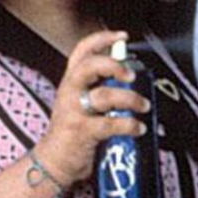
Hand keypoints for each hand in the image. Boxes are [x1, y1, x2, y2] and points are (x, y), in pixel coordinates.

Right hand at [34, 31, 150, 188]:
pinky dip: (130, 125)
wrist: (53, 161)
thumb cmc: (72, 130)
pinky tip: (139, 128)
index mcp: (71, 81)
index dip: (102, 39)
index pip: (82, 50)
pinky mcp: (82, 131)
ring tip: (144, 106)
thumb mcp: (79, 102)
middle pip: (89, 66)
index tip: (122, 36)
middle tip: (130, 75)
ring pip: (104, 96)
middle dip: (113, 66)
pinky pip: (110, 124)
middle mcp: (70, 91)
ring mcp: (74, 111)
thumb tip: (130, 79)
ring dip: (131, 99)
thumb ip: (99, 88)